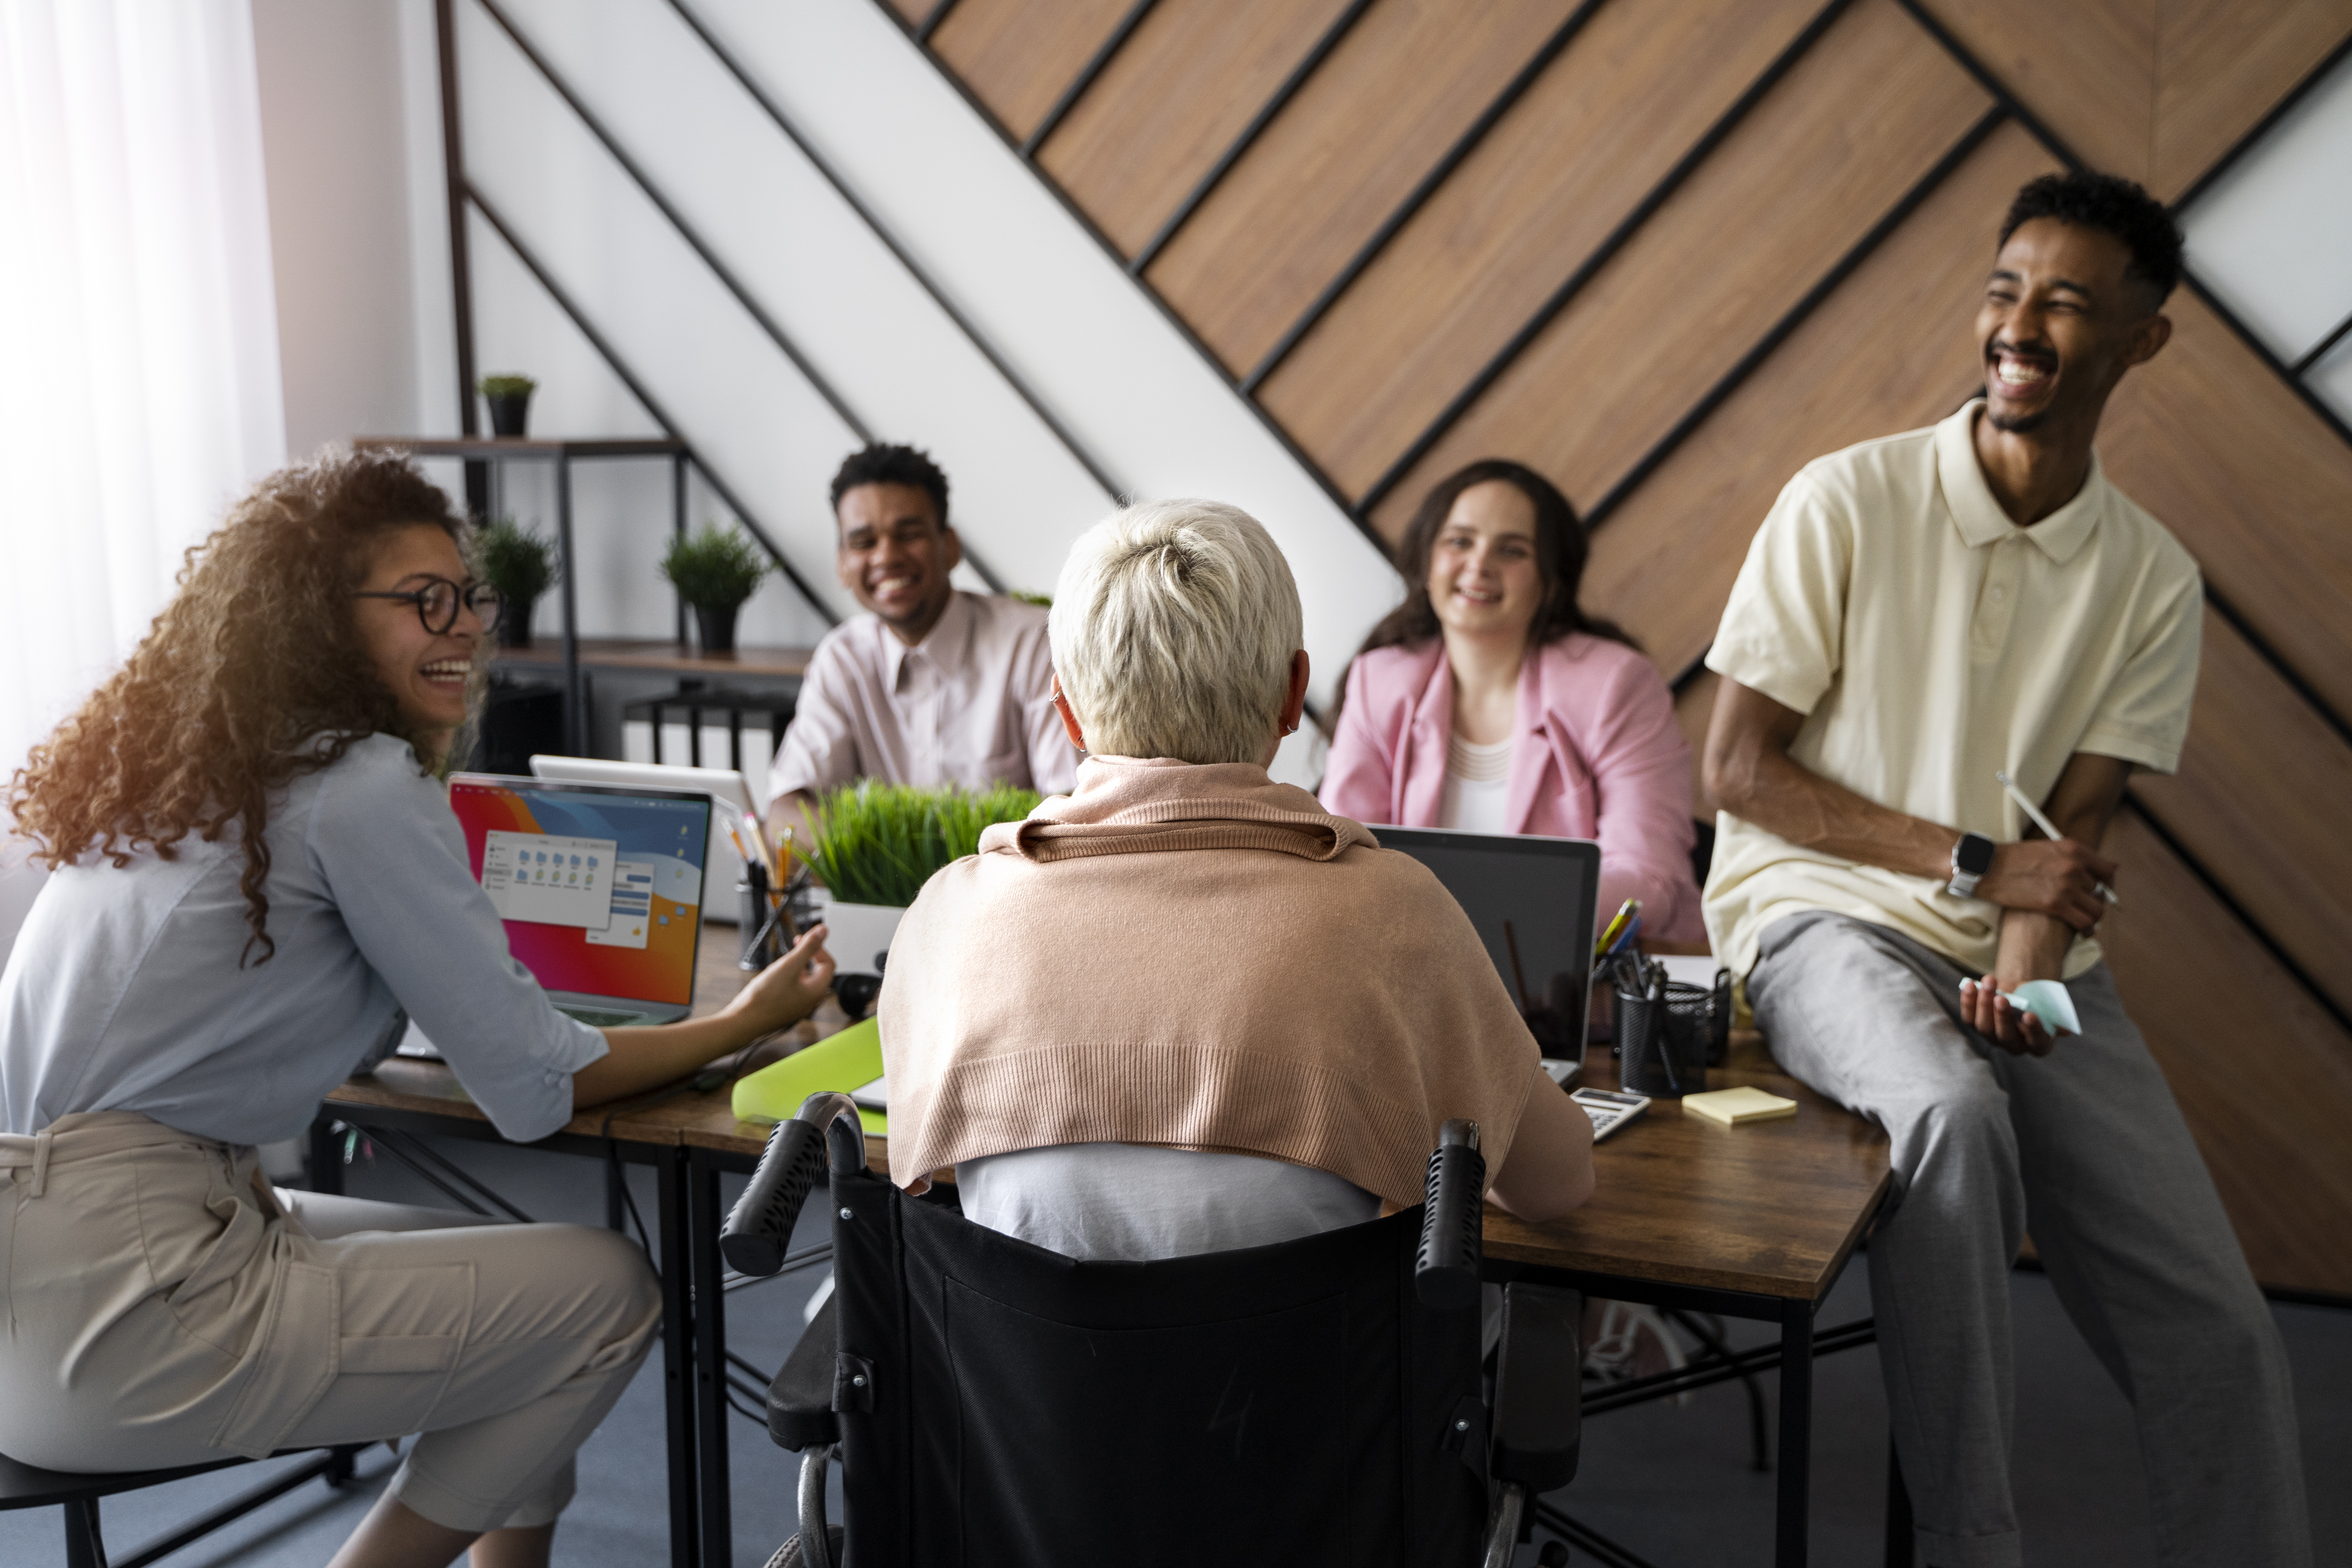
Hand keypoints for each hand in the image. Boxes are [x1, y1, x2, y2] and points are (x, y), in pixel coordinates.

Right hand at [724, 922, 836, 1039]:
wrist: (743, 1021)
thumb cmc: (764, 998)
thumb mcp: (788, 966)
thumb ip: (807, 948)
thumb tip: (823, 931)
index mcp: (817, 991)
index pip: (828, 964)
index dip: (818, 948)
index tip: (803, 940)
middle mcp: (811, 1000)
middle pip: (816, 971)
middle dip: (805, 956)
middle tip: (792, 947)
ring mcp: (798, 1006)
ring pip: (803, 979)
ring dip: (794, 967)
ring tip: (779, 964)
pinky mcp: (786, 1008)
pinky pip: (792, 988)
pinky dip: (786, 978)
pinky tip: (771, 977)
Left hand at [1957, 974, 2067, 1056]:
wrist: (2019, 992)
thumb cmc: (2037, 999)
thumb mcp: (2045, 1002)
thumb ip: (2047, 1009)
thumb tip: (2052, 1018)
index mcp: (2039, 1043)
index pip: (2037, 1041)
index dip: (2033, 1030)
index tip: (2029, 1015)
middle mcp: (2015, 1046)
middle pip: (2006, 1036)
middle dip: (2003, 1017)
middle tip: (2001, 998)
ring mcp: (1993, 1038)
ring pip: (1984, 1027)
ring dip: (1984, 1004)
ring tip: (1989, 983)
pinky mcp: (1976, 1026)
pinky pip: (1969, 1018)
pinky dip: (1968, 1001)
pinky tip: (1970, 986)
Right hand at [1973, 838, 2115, 931]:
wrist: (1984, 867)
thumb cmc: (2011, 859)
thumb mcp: (2046, 848)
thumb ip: (2071, 857)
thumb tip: (2098, 869)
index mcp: (2073, 849)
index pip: (2108, 869)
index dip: (2107, 883)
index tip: (2100, 891)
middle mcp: (2074, 866)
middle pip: (2100, 890)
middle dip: (2093, 900)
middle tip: (2083, 908)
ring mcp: (2066, 885)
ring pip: (2097, 908)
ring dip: (2092, 916)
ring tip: (2085, 921)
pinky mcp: (2055, 904)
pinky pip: (2084, 922)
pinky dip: (2086, 929)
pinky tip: (2082, 931)